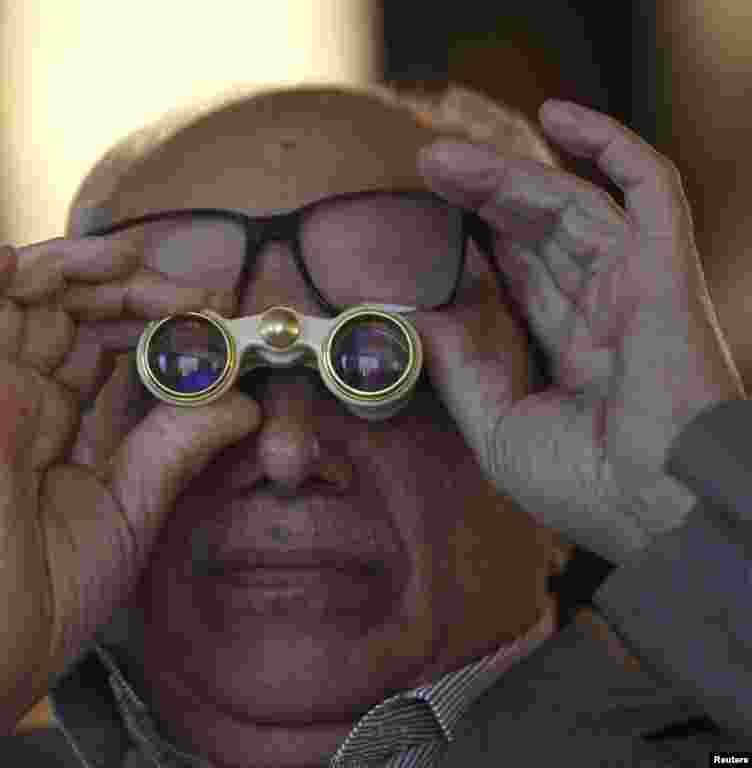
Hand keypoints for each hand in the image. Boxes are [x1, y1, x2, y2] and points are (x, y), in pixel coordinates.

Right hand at [0, 237, 259, 700]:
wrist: (6, 647)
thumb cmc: (60, 589)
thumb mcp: (140, 501)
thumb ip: (182, 442)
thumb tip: (242, 399)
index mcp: (54, 419)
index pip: (98, 337)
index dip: (149, 314)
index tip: (208, 311)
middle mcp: (15, 398)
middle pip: (58, 305)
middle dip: (119, 283)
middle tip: (183, 289)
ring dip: (59, 262)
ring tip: (124, 258)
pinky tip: (12, 262)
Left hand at [411, 99, 744, 565]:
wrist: (655, 510)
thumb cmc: (589, 488)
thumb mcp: (499, 425)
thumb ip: (461, 366)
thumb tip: (414, 313)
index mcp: (577, 350)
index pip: (523, 275)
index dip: (478, 239)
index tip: (424, 215)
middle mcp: (609, 310)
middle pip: (540, 231)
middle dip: (483, 196)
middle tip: (426, 167)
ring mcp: (638, 285)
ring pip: (572, 203)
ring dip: (510, 173)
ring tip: (445, 157)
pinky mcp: (666, 266)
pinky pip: (650, 186)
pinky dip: (609, 145)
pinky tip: (556, 117)